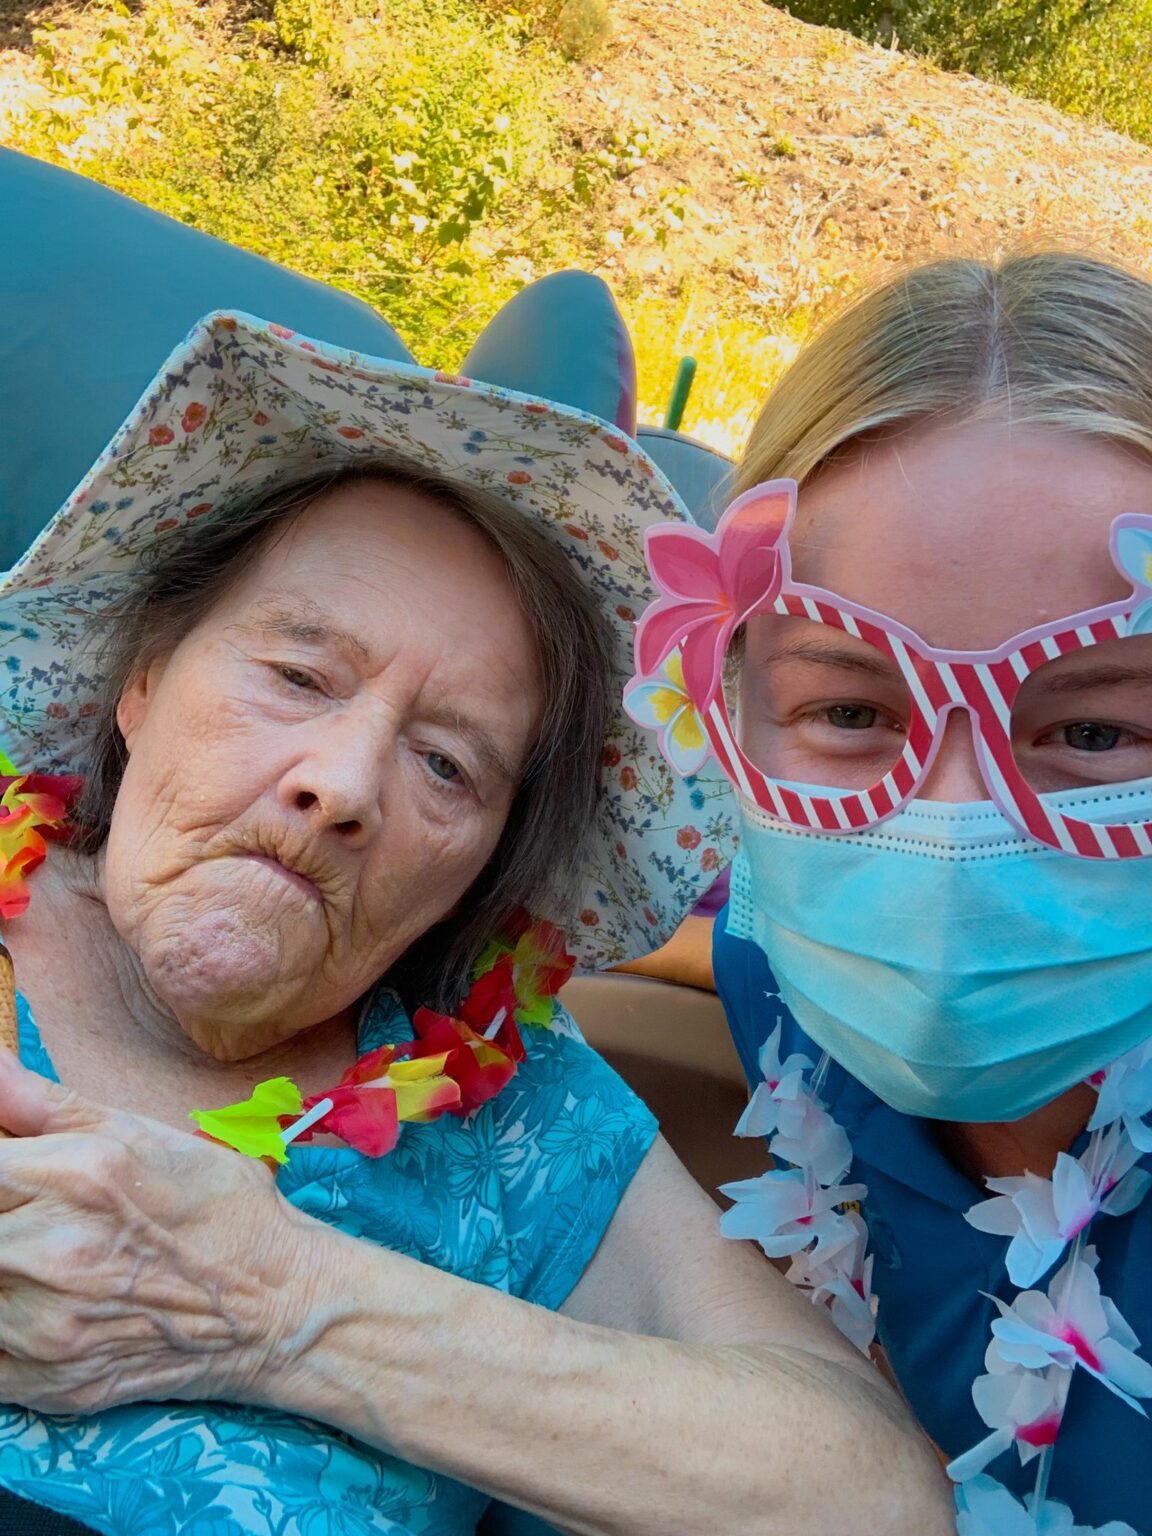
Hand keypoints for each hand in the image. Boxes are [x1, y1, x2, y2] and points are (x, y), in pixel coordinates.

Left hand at [0, 1048, 329, 1414]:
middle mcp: (49, 1253)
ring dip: (3, 1267)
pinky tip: (38, 1303)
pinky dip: (2, 1322)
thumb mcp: (142, 1135)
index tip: (14, 1177)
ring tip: (42, 1255)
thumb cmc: (217, 1209)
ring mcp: (41, 1329)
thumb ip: (46, 1103)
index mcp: (73, 1178)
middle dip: (1, 1217)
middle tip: (32, 1215)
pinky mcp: (41, 1383)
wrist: (274, 1304)